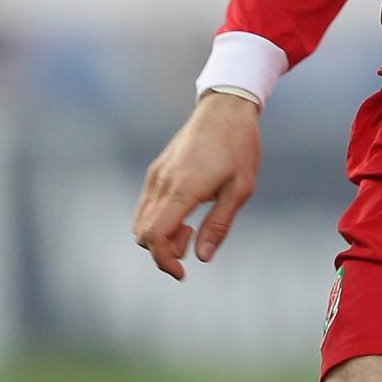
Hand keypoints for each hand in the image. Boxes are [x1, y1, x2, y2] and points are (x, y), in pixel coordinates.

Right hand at [132, 92, 261, 279]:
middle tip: (192, 240)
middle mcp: (162, 182)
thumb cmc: (239, 147)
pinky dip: (158, 220)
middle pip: (143, 234)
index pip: (155, 236)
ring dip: (160, 236)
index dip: (164, 261)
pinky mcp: (156, 170)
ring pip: (141, 221)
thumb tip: (202, 257)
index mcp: (183, 189)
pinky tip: (184, 212)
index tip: (182, 272)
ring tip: (190, 227)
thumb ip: (218, 225)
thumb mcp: (240, 190)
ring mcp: (156, 175)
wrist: (225, 108)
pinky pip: (146, 206)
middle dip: (164, 250)